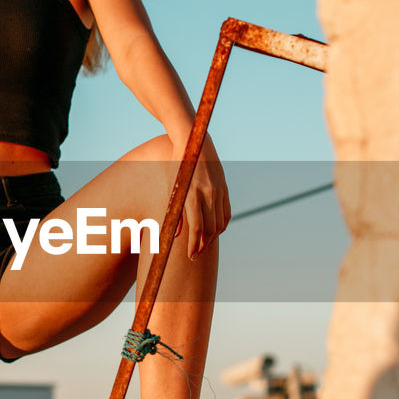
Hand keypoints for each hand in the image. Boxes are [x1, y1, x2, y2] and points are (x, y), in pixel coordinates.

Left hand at [177, 133, 230, 257]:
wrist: (194, 141)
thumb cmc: (176, 165)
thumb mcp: (172, 188)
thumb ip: (175, 213)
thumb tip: (176, 236)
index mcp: (192, 195)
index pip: (196, 229)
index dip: (194, 245)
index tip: (190, 256)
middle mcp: (208, 194)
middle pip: (210, 229)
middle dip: (203, 245)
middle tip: (196, 254)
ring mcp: (219, 191)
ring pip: (220, 223)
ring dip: (212, 237)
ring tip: (203, 244)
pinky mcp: (224, 188)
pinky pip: (226, 213)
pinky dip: (222, 225)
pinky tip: (214, 231)